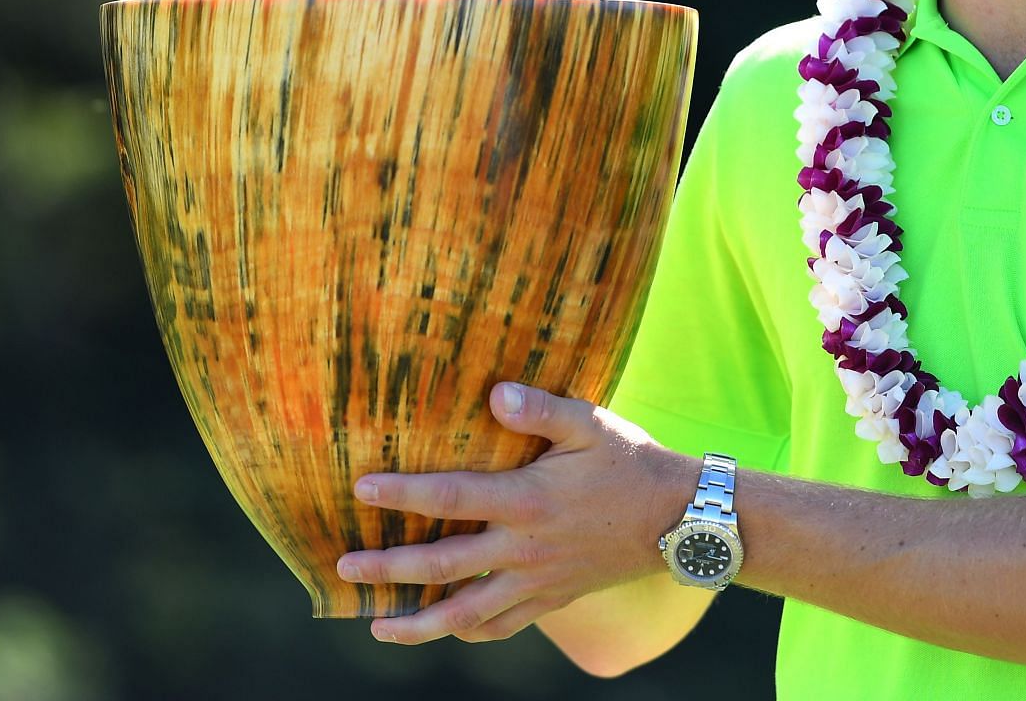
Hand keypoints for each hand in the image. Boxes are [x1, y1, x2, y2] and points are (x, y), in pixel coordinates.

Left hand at [337, 382, 689, 644]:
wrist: (680, 519)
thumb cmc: (632, 463)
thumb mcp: (591, 424)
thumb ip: (541, 409)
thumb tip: (495, 392)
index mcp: (528, 500)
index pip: (452, 498)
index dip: (403, 494)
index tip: (361, 490)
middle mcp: (525, 548)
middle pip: (442, 567)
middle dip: (388, 569)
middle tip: (345, 567)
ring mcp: (537, 580)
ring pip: (465, 614)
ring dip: (416, 622)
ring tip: (376, 625)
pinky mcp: (553, 599)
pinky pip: (502, 627)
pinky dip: (468, 633)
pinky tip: (445, 631)